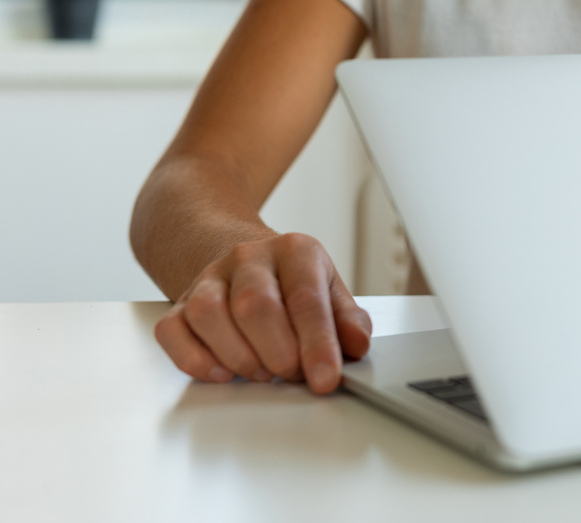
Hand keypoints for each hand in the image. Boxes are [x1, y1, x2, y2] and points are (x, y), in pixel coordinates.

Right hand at [154, 233, 371, 393]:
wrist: (247, 261)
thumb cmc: (294, 284)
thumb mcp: (331, 292)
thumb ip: (348, 320)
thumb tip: (356, 344)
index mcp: (294, 250)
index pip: (306, 299)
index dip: (317, 344)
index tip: (326, 379)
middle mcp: (248, 257)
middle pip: (255, 305)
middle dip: (279, 352)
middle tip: (294, 375)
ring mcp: (209, 279)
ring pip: (209, 314)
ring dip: (239, 356)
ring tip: (263, 373)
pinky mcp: (179, 304)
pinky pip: (173, 331)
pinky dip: (195, 359)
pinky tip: (223, 373)